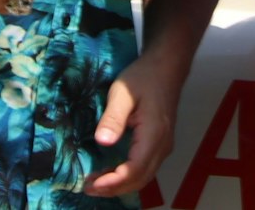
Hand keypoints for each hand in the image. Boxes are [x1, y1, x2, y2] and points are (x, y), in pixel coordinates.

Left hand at [84, 58, 178, 196]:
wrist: (167, 65)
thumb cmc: (144, 76)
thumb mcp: (123, 93)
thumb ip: (113, 118)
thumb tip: (103, 142)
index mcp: (154, 135)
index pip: (134, 170)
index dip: (112, 182)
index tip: (90, 184)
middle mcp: (162, 145)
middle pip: (140, 179)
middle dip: (114, 188)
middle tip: (87, 187)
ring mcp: (164, 145)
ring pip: (143, 176)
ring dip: (120, 184)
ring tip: (96, 182)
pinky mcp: (160, 142)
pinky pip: (145, 168)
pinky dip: (127, 176)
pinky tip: (111, 171)